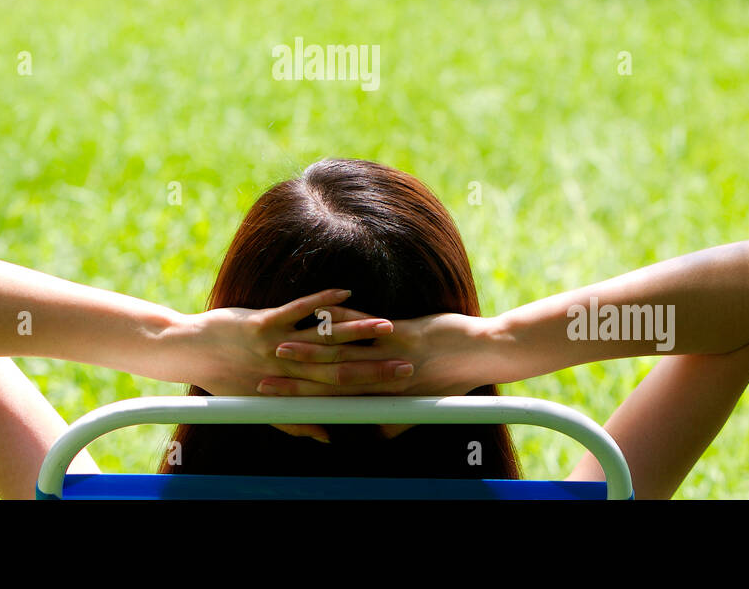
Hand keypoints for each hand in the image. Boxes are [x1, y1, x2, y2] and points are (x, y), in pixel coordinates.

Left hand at [178, 289, 413, 443]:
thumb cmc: (224, 377)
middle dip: (376, 367)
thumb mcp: (261, 403)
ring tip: (387, 328)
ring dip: (358, 333)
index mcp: (289, 389)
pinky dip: (322, 303)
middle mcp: (286, 371)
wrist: (188, 351)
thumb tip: (327, 438)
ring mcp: (276, 346)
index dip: (371, 395)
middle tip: (408, 365)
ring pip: (324, 340)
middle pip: (340, 370)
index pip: (339, 395)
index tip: (402, 392)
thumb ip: (296, 422)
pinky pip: (298, 311)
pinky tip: (346, 294)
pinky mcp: (262, 324)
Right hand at [259, 309, 498, 397]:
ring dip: (306, 351)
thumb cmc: (454, 375)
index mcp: (384, 396)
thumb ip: (397, 418)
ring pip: (340, 355)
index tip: (274, 401)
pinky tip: (322, 313)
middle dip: (292, 381)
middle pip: (327, 381)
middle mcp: (382, 379)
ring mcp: (391, 356)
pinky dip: (341, 320)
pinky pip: (365, 326)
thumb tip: (379, 434)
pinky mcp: (404, 335)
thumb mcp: (423, 401)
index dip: (301, 402)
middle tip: (262, 379)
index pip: (333, 401)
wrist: (486, 353)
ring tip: (279, 349)